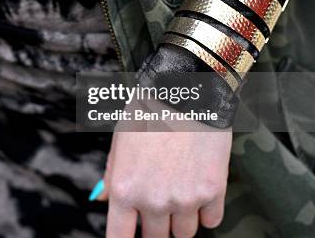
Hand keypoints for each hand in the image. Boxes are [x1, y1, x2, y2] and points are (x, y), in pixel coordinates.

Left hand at [98, 118, 230, 237]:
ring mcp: (184, 199)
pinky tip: (200, 188)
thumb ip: (111, 175)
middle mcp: (152, 201)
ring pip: (185, 233)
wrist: (187, 91)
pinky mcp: (212, 192)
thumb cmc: (148, 112)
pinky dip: (207, 211)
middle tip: (159, 201)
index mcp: (124, 189)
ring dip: (181, 218)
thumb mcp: (120, 140)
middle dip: (155, 225)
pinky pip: (211, 221)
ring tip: (180, 188)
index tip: (130, 235)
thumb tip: (101, 201)